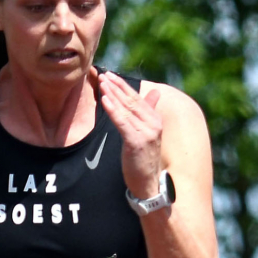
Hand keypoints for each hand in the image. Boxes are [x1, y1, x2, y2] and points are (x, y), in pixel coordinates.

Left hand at [98, 70, 162, 200]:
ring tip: (101, 83)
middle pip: (131, 100)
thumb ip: (148, 111)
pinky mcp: (137, 142)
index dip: (123, 86)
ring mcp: (146, 132)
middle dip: (116, 86)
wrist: (148, 183)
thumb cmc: (143, 159)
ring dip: (112, 94)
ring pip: (126, 109)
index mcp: (155, 119)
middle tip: (102, 74)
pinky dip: (113, 110)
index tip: (110, 75)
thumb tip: (154, 92)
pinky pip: (122, 122)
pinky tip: (105, 100)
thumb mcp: (147, 133)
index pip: (137, 98)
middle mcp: (153, 123)